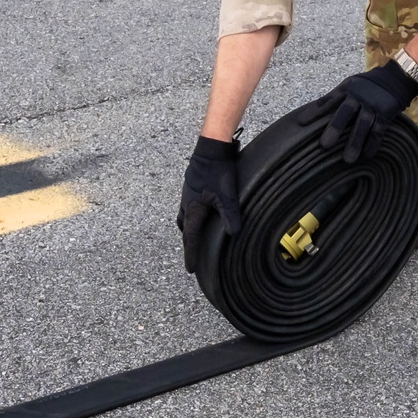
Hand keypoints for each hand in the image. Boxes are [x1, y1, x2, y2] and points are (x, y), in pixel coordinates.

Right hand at [176, 135, 241, 273]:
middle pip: (184, 228)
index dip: (191, 254)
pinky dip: (191, 213)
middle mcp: (187, 202)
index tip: (190, 269)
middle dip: (188, 242)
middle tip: (192, 253)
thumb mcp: (226, 195)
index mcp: (192, 209)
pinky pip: (187, 205)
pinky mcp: (192, 184)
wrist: (211, 148)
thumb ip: (229, 215)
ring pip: (184, 215)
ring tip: (195, 234)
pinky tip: (201, 210)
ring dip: (188, 227)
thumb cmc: (218, 171)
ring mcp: (188, 192)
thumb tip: (233, 233)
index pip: (190, 237)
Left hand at [298, 60, 417, 162]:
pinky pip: (379, 131)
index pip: (328, 101)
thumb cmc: (365, 85)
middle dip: (335, 128)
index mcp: (346, 90)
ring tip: (348, 160)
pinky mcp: (386, 115)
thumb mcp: (349, 86)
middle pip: (345, 113)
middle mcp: (358, 98)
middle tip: (324, 145)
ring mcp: (373, 106)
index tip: (301, 122)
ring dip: (355, 143)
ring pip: (363, 125)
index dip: (315, 111)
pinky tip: (367, 156)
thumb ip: (335, 98)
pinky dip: (373, 144)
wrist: (395, 78)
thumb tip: (312, 113)